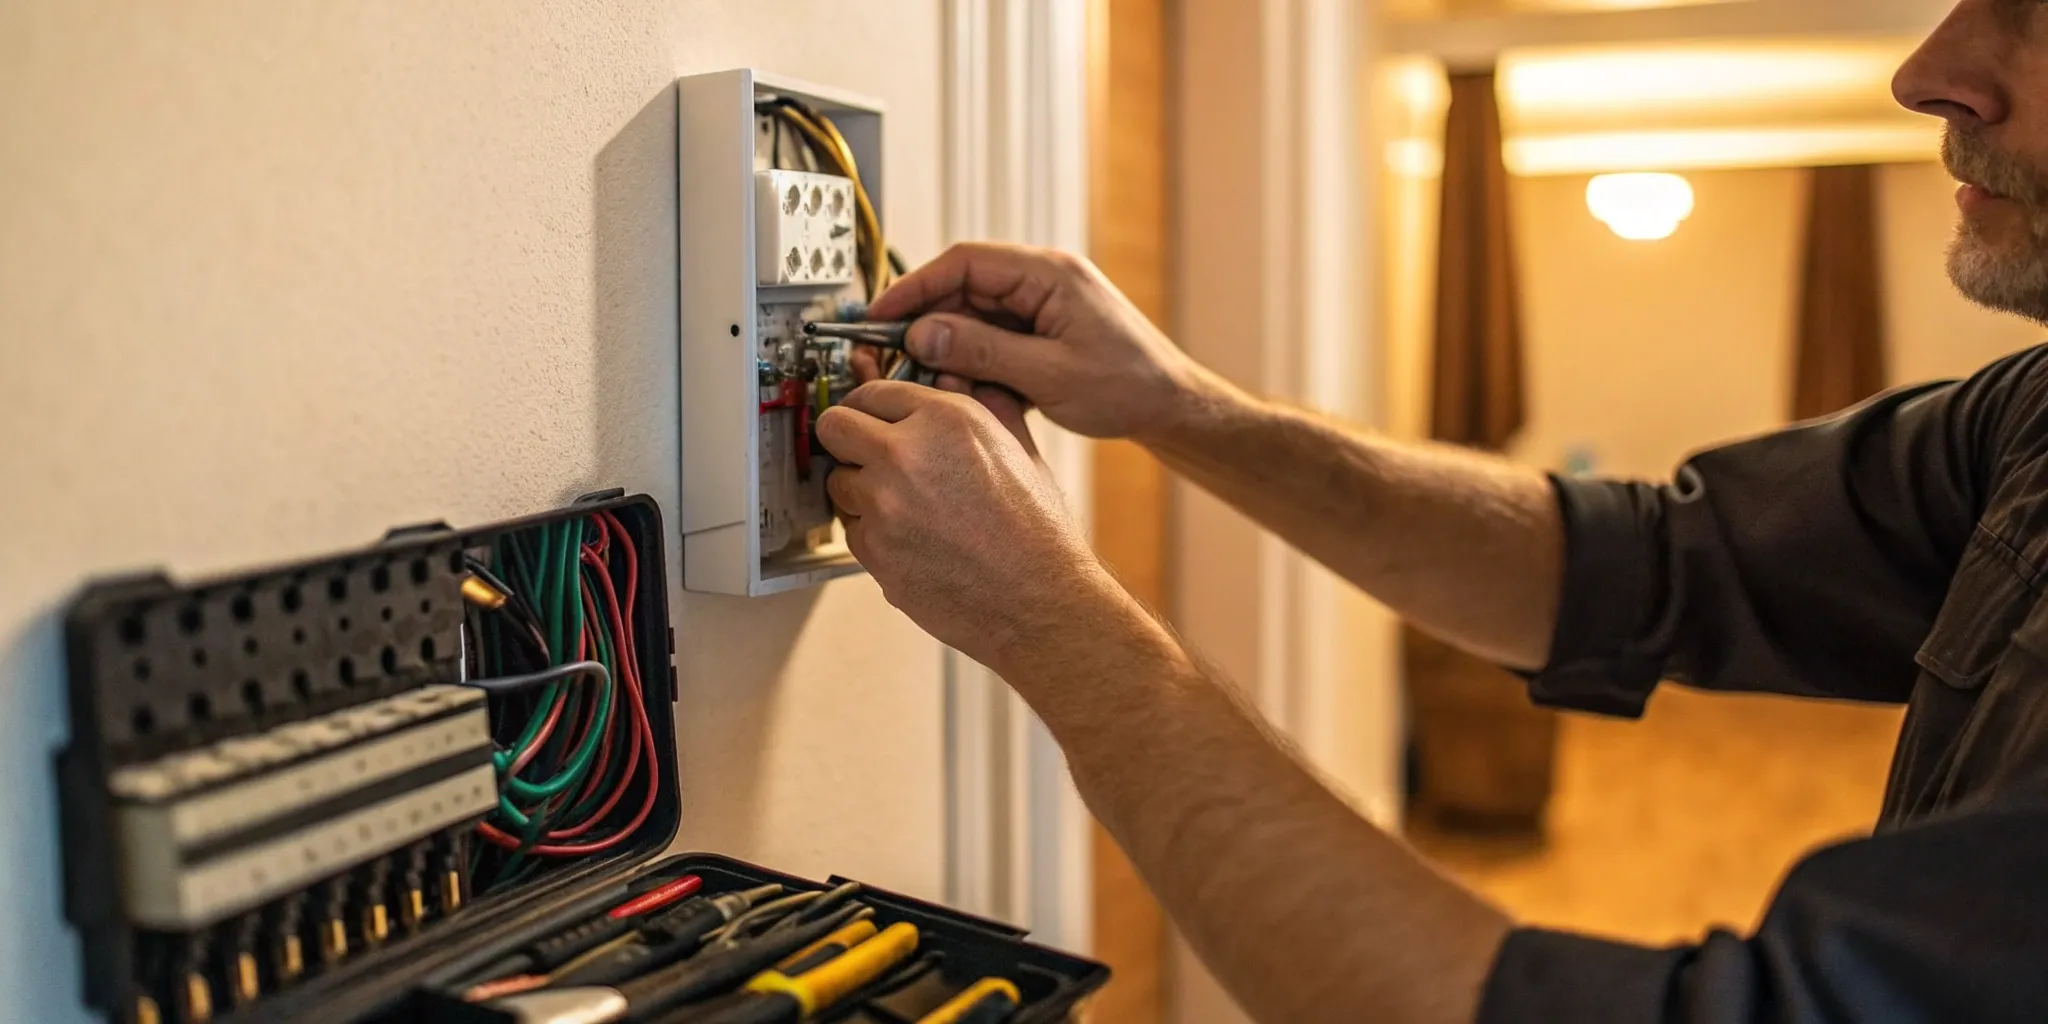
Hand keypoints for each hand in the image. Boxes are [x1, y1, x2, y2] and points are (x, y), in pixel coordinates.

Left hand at [815, 380, 1118, 671]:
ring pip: (838, 482)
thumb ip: (985, 410)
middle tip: (862, 454)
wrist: (1038, 600)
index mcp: (947, 419)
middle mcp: (907, 453)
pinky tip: (913, 542)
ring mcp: (883, 503)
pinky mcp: (873, 549)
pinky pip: (852, 529)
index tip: (868, 419)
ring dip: (861, 492)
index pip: (872, 391)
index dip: (870, 407)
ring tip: (908, 510)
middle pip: (835, 426)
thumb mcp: (1022, 452)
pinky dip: (873, 534)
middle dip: (846, 439)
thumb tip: (959, 384)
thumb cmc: (1037, 533)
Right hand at [861, 242, 1215, 441]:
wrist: (1172, 408)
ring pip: (973, 318)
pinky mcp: (1043, 333)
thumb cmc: (1130, 386)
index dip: (915, 286)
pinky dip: (975, 364)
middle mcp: (1042, 282)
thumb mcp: (1049, 373)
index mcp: (1048, 274)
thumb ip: (984, 351)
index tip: (881, 315)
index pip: (963, 262)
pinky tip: (971, 392)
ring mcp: (1042, 307)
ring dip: (952, 351)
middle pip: (962, 289)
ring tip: (942, 385)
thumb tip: (923, 334)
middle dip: (928, 325)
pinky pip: (993, 340)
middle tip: (898, 360)